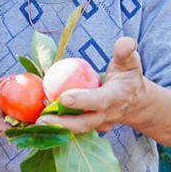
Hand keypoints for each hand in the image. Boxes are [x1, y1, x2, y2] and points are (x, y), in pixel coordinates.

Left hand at [35, 36, 149, 133]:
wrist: (137, 104)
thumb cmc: (130, 79)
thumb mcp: (131, 63)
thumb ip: (126, 51)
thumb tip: (125, 42)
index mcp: (116, 98)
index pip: (99, 101)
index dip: (82, 100)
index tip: (63, 97)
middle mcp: (106, 115)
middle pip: (84, 123)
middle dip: (61, 124)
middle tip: (40, 119)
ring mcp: (98, 125)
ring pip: (75, 130)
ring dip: (54, 128)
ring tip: (33, 124)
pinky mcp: (90, 128)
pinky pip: (72, 129)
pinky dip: (55, 128)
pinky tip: (36, 123)